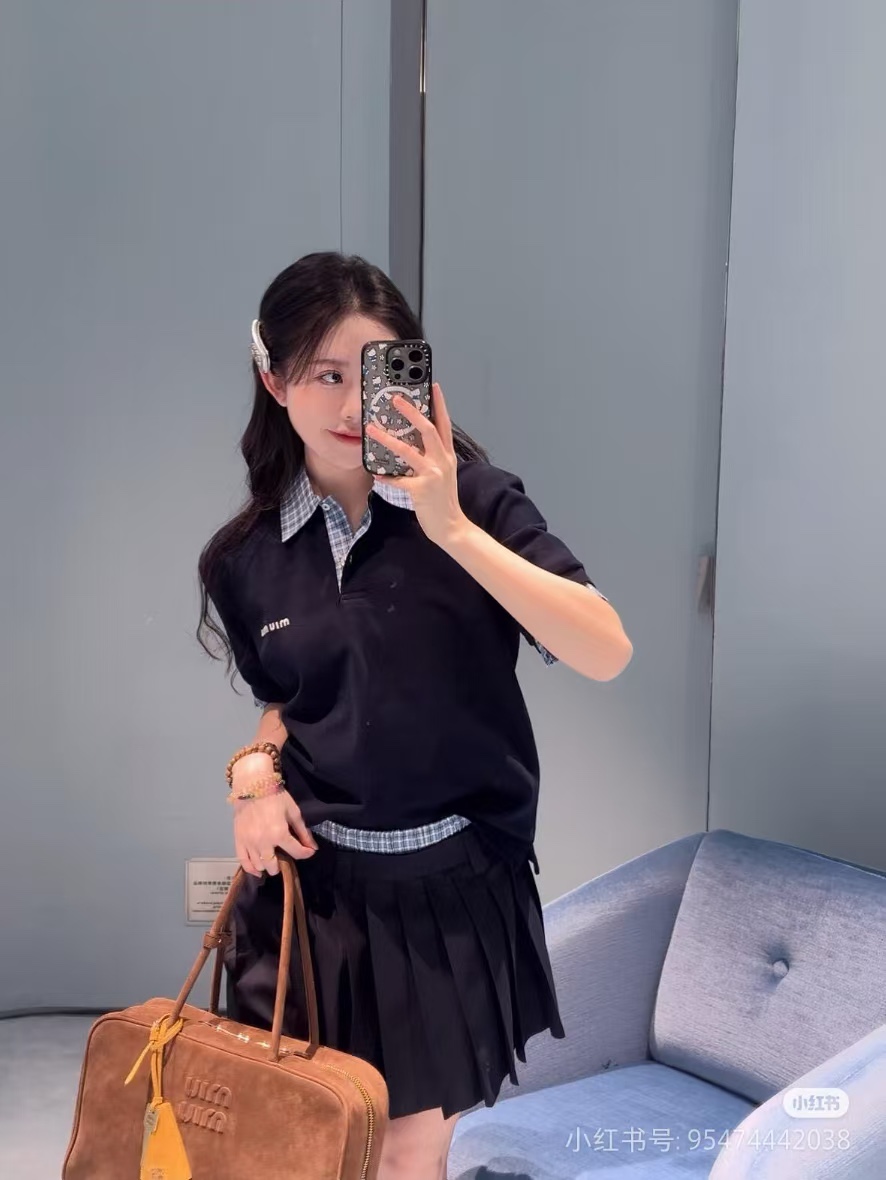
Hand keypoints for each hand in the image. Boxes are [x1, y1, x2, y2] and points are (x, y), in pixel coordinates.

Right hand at [232, 791, 318, 877]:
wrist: (252, 786)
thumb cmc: (275, 796)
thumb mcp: (293, 812)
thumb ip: (303, 832)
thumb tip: (313, 848)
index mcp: (279, 834)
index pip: (296, 853)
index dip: (306, 853)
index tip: (308, 851)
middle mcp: (263, 842)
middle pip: (274, 867)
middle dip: (283, 864)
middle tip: (285, 855)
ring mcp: (249, 843)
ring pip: (259, 866)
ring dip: (268, 865)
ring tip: (272, 859)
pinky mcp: (238, 841)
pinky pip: (244, 862)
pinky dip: (251, 869)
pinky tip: (258, 870)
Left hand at [365, 382, 467, 547]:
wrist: (451, 527)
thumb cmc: (443, 500)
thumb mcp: (442, 474)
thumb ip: (431, 458)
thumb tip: (411, 444)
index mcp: (447, 456)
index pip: (444, 424)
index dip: (439, 404)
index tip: (432, 386)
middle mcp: (442, 461)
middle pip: (428, 430)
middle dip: (412, 412)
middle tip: (396, 398)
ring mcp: (433, 475)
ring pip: (408, 451)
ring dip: (387, 439)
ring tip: (371, 429)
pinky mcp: (422, 490)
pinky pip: (399, 480)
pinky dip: (387, 476)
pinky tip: (376, 473)